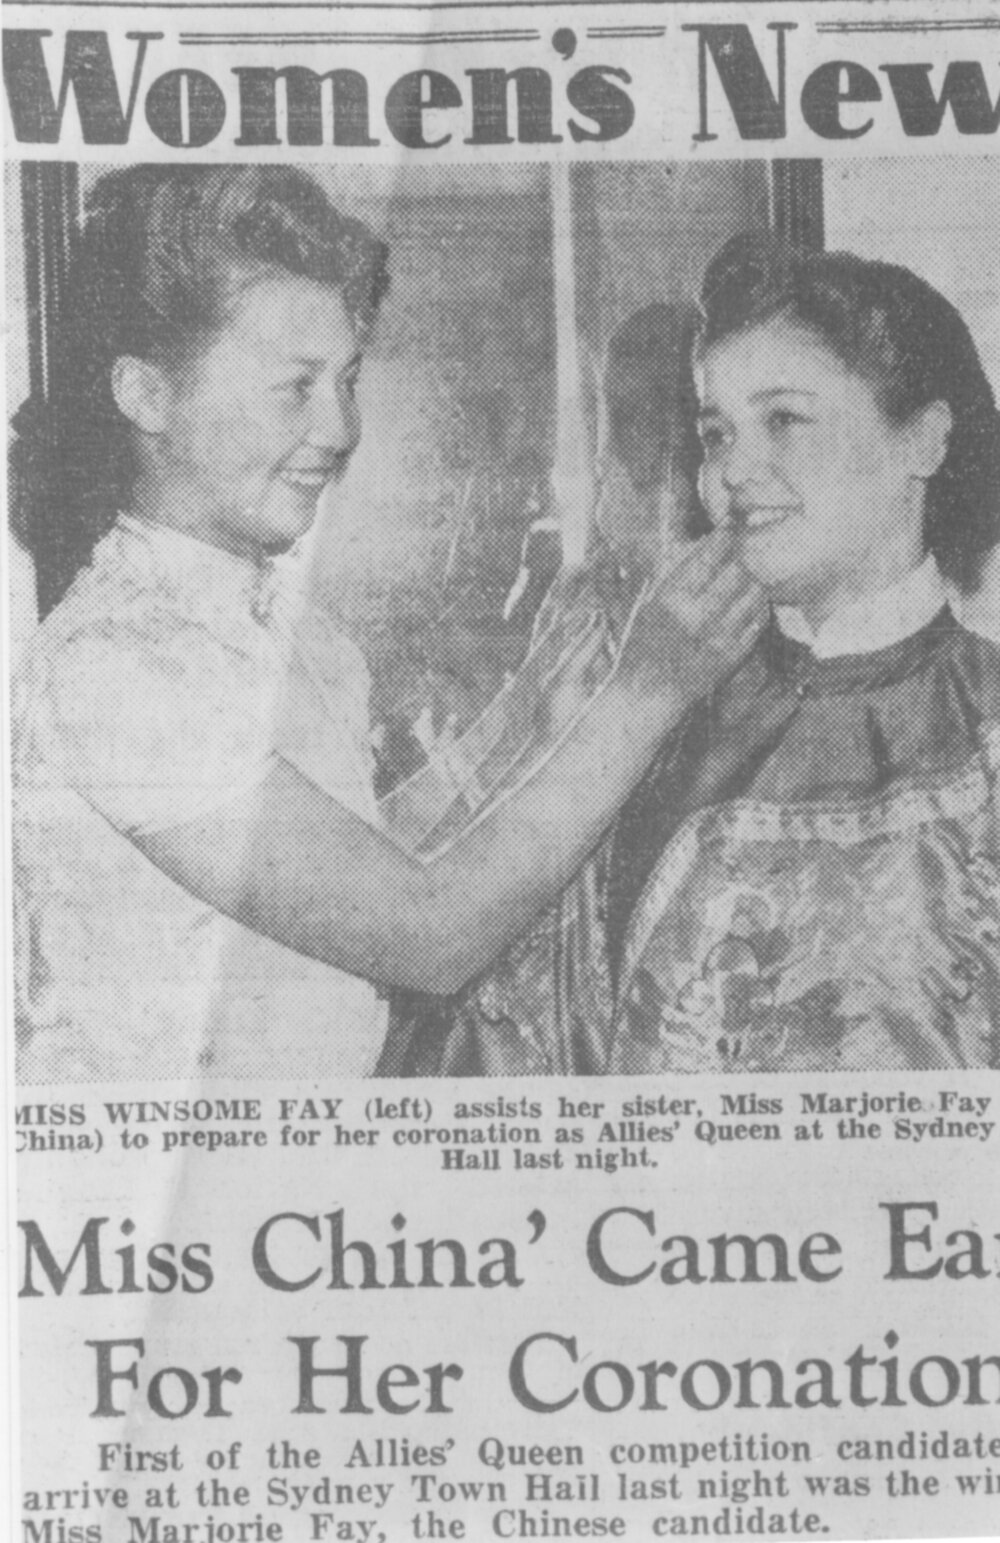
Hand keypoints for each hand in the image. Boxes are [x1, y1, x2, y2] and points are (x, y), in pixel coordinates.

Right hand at [617, 531, 764, 703]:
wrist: (647, 694)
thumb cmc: (642, 645)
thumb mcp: (647, 604)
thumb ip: (670, 573)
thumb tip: (697, 542)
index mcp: (669, 601)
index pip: (706, 558)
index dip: (723, 538)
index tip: (728, 529)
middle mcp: (695, 618)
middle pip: (736, 572)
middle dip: (739, 561)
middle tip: (738, 557)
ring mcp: (717, 639)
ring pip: (753, 594)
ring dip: (752, 583)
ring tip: (744, 582)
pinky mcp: (732, 657)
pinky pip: (759, 621)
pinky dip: (757, 608)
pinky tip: (748, 605)